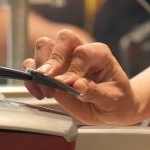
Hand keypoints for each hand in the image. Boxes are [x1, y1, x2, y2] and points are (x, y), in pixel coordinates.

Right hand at [22, 30, 138, 124]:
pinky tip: (40, 93)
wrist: (113, 109)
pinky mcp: (52, 74)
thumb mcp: (112, 99)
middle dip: (53, 60)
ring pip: (44, 47)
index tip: (69, 85)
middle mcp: (80, 52)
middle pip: (62, 40)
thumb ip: (95, 92)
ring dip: (40, 67)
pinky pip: (33, 67)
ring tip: (47, 90)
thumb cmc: (118, 100)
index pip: (82, 52)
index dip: (74, 68)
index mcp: (99, 53)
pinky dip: (31, 79)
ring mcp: (64, 61)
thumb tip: (77, 86)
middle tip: (49, 79)